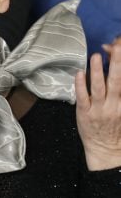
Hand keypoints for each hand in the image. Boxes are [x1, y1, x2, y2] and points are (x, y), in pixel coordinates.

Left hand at [75, 38, 120, 170]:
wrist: (105, 149)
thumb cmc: (114, 127)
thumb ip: (119, 92)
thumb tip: (114, 72)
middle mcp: (115, 106)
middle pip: (117, 82)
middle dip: (117, 64)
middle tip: (117, 48)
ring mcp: (98, 109)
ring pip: (99, 87)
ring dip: (98, 71)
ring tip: (96, 56)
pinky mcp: (84, 113)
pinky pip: (82, 96)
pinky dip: (81, 84)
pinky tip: (80, 73)